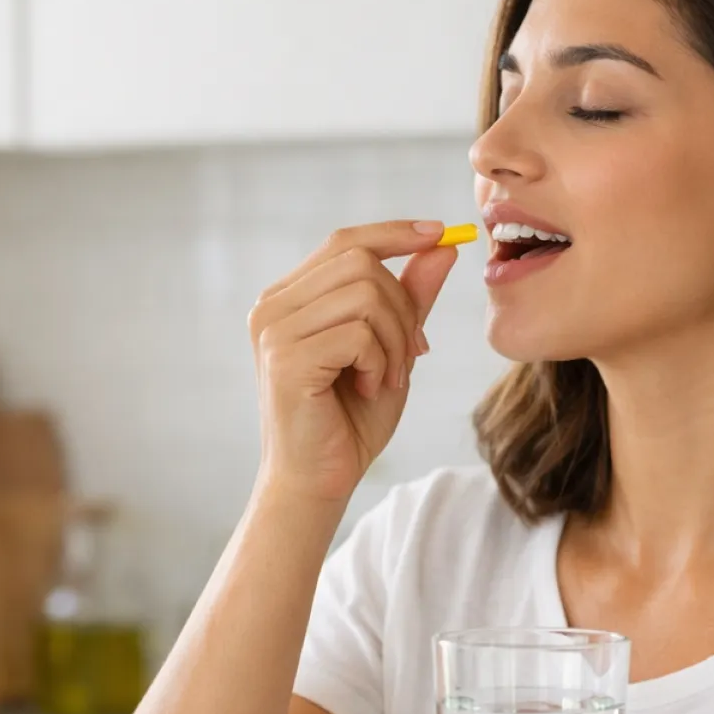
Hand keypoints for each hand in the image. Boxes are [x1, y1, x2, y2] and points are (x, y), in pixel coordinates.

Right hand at [249, 221, 457, 503]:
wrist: (319, 482)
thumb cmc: (350, 419)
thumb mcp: (391, 349)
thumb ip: (410, 298)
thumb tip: (441, 245)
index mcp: (289, 298)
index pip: (344, 240)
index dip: (394, 232)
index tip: (441, 232)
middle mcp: (272, 306)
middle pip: (360, 261)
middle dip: (403, 306)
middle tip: (411, 353)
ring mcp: (274, 331)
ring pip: (365, 295)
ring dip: (396, 339)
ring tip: (387, 377)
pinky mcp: (286, 360)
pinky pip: (359, 334)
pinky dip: (380, 362)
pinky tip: (369, 389)